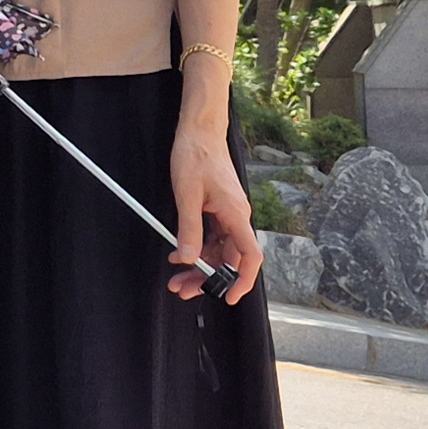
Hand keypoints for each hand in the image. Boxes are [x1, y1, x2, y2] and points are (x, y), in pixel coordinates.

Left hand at [171, 127, 259, 305]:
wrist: (200, 131)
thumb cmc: (196, 155)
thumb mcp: (187, 194)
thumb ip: (189, 229)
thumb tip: (189, 259)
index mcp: (236, 214)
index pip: (250, 256)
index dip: (243, 280)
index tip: (229, 297)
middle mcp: (237, 217)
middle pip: (230, 258)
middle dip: (208, 278)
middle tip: (183, 289)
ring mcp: (229, 214)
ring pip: (219, 250)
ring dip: (200, 266)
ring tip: (177, 277)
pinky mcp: (219, 210)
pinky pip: (212, 237)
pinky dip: (197, 248)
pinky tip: (180, 255)